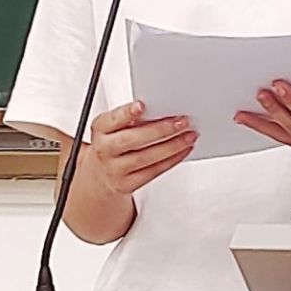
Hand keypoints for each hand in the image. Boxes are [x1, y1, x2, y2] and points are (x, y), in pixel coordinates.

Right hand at [81, 101, 195, 195]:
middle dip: (160, 130)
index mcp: (100, 129)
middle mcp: (105, 150)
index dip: (126, 113)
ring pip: (146, 158)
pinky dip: (172, 160)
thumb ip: (131, 118)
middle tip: (181, 121)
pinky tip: (183, 150)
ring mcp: (115, 169)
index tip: (142, 105)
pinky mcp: (127, 185)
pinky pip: (154, 172)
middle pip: (132, 139)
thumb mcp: (113, 126)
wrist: (101, 174)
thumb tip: (161, 109)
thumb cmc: (113, 143)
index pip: (113, 120)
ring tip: (189, 135)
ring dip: (172, 146)